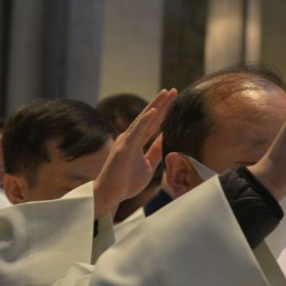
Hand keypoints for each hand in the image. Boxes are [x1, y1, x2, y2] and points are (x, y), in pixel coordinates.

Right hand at [92, 89, 175, 216]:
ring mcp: (126, 141)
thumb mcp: (147, 165)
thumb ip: (156, 151)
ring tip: (166, 94)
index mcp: (137, 141)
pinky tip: (154, 111)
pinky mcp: (123, 147)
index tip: (174, 99)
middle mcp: (131, 137)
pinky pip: (136, 132)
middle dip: (162, 103)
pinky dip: (145, 121)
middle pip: (150, 117)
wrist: (111, 195)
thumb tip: (165, 138)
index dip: (164, 111)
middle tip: (173, 90)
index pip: (153, 123)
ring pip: (143, 120)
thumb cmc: (126, 182)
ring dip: (155, 106)